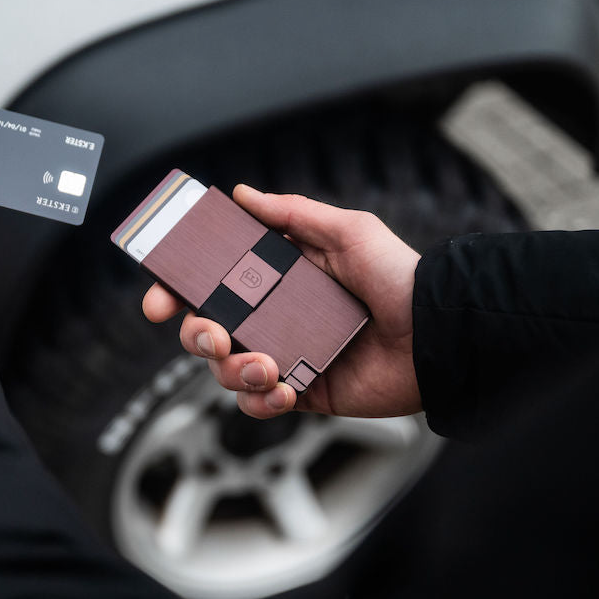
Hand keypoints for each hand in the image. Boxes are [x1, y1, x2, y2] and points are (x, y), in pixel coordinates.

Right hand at [142, 185, 420, 419]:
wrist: (438, 335)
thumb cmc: (399, 278)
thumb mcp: (347, 231)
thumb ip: (291, 213)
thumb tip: (240, 194)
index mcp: (274, 278)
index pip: (210, 283)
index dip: (176, 291)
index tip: (160, 300)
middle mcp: (272, 317)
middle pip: (204, 330)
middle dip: (196, 335)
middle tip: (216, 335)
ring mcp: (284, 356)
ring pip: (225, 370)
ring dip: (234, 371)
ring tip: (268, 366)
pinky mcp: (301, 391)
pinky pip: (258, 404)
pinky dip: (261, 401)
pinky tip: (285, 389)